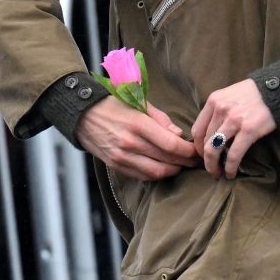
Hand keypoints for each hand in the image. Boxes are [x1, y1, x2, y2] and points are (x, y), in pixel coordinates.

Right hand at [76, 96, 198, 180]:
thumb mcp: (139, 103)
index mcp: (138, 124)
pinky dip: (157, 175)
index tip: (197, 150)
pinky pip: (143, 176)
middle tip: (196, 160)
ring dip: (173, 171)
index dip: (188, 151)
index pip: (171, 144)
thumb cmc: (115, 104)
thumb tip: (179, 136)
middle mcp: (130, 143)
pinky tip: (165, 168)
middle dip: (185, 162)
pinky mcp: (116, 166)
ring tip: (183, 165)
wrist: (83, 115)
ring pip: (156, 172)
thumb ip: (161, 120)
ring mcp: (122, 157)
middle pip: (166, 160)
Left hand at [192, 79, 276, 179]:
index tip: (202, 155)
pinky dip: (230, 167)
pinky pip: (234, 154)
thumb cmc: (253, 94)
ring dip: (214, 166)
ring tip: (218, 173)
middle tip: (210, 169)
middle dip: (205, 159)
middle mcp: (220, 109)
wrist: (277, 90)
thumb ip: (217, 109)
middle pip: (204, 142)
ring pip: (214, 150)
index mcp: (214, 101)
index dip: (197, 147)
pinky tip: (231, 173)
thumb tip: (210, 132)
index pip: (197, 129)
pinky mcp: (249, 130)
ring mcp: (234, 120)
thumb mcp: (229, 95)